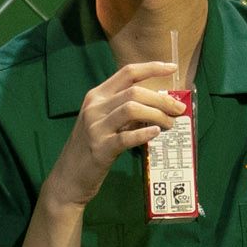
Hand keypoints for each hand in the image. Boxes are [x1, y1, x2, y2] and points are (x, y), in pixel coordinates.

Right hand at [49, 54, 191, 200]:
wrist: (68, 178)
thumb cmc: (89, 149)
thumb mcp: (103, 123)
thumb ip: (125, 112)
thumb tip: (159, 106)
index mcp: (96, 96)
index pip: (127, 73)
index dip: (152, 67)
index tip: (173, 68)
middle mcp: (94, 107)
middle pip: (134, 91)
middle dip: (162, 99)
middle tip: (178, 110)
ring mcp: (95, 128)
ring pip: (132, 108)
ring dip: (157, 114)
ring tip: (170, 124)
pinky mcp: (100, 149)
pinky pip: (126, 137)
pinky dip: (144, 134)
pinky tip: (156, 133)